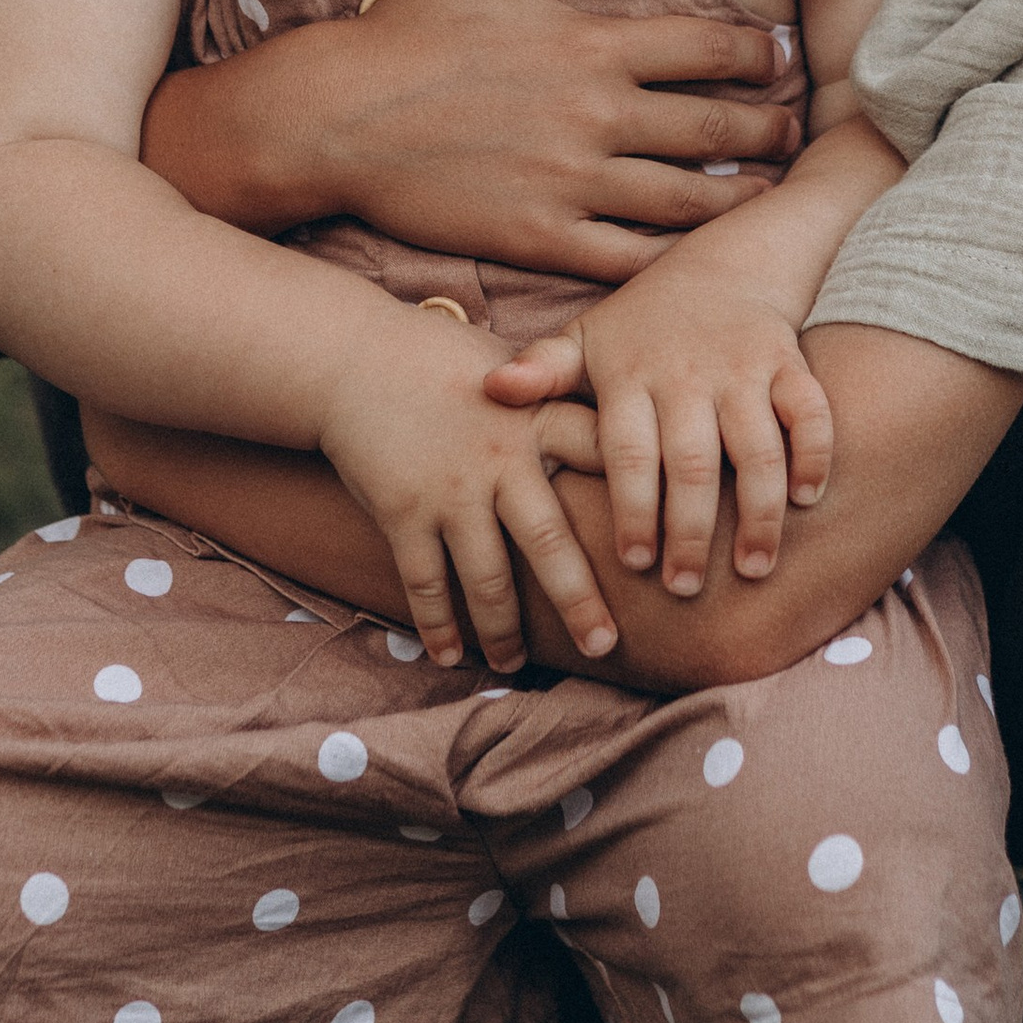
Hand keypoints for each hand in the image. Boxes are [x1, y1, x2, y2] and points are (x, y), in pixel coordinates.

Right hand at [141, 0, 803, 270]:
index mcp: (591, 43)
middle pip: (718, 127)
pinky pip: (634, 257)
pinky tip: (699, 254)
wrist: (337, 118)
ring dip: (740, 197)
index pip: (709, 48)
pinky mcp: (543, 238)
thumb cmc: (410, 29)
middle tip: (790, 133)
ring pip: (690, 199)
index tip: (778, 61)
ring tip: (764, 196)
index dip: (758, 55)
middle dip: (768, 131)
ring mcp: (572, 182)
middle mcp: (596, 114)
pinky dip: (677, 258)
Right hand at [315, 316, 622, 670]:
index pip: (601, 452)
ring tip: (516, 665)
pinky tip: (449, 656)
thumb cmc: (445, 362)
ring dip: (503, 629)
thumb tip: (625, 428)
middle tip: (604, 645)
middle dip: (578, 600)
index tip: (668, 542)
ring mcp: (450, 488)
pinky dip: (438, 624)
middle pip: (550, 540)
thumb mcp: (513, 368)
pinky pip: (425, 581)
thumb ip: (561, 402)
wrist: (354, 357)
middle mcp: (500, 455)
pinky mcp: (403, 511)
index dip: (640, 493)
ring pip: (487, 575)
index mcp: (537, 416)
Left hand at [488, 278, 832, 596]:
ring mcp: (742, 368)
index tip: (634, 563)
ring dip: (759, 512)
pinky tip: (807, 500)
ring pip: (757, 448)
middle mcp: (687, 373)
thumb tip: (490, 391)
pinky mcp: (788, 364)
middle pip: (692, 463)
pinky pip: (810, 413)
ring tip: (753, 569)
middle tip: (685, 588)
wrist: (729, 262)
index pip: (628, 451)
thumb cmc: (643, 323)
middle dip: (691, 530)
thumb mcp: (586, 338)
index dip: (633, 509)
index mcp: (630, 375)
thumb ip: (543, 371)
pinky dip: (814, 455)